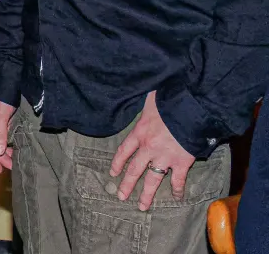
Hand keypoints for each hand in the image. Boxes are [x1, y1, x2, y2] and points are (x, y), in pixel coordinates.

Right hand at [0, 95, 16, 173]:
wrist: (8, 79)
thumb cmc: (1, 95)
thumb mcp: (1, 115)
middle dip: (0, 158)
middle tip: (12, 167)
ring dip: (6, 151)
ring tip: (16, 159)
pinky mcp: (2, 120)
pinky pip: (4, 136)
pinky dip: (9, 143)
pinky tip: (16, 148)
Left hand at [111, 91, 196, 209]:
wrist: (192, 108)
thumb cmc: (170, 100)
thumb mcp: (150, 99)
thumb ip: (145, 105)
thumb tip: (142, 97)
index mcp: (139, 132)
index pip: (124, 151)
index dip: (117, 163)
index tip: (113, 173)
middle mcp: (149, 147)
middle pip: (134, 169)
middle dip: (127, 184)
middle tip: (120, 196)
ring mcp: (165, 156)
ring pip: (152, 179)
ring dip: (146, 194)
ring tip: (142, 206)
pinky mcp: (182, 162)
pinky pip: (178, 179)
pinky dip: (178, 189)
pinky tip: (176, 197)